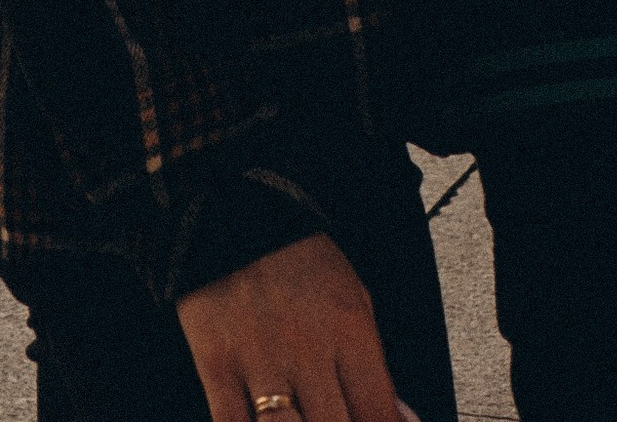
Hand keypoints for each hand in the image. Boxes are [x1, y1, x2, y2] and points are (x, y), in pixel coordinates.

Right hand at [176, 230, 414, 421]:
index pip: (379, 415)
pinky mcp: (216, 365)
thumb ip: (375, 368)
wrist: (235, 214)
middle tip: (336, 420)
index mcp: (349, 331)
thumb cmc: (300, 263)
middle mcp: (307, 349)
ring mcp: (259, 360)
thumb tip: (401, 420)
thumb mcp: (355, 301)